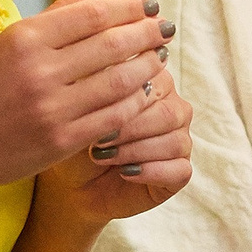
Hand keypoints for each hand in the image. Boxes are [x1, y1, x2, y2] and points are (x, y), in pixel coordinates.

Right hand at [0, 0, 167, 195]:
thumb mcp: (7, 43)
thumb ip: (56, 13)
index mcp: (25, 37)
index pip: (93, 13)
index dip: (130, 7)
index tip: (150, 4)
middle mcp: (40, 69)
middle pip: (113, 44)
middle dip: (148, 34)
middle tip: (166, 28)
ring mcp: (52, 108)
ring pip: (120, 81)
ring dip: (148, 68)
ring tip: (160, 59)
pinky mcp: (61, 142)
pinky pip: (113, 117)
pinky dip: (135, 103)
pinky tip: (144, 93)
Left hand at [35, 58, 192, 223]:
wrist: (72, 181)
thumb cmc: (75, 137)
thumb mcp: (79, 108)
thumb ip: (95, 84)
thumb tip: (103, 70)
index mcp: (154, 82)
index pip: (155, 83)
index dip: (126, 98)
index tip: (94, 112)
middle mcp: (173, 108)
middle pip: (169, 113)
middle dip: (132, 128)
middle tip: (99, 140)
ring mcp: (180, 140)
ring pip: (176, 142)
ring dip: (137, 151)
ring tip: (105, 157)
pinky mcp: (180, 172)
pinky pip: (180, 170)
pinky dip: (152, 172)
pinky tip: (125, 173)